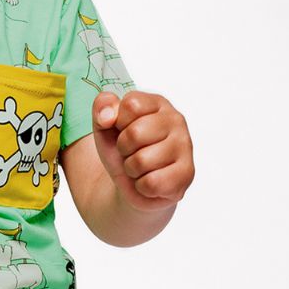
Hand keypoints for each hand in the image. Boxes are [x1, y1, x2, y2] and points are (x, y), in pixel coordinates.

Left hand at [91, 90, 193, 211]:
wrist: (133, 183)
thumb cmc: (122, 148)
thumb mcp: (104, 124)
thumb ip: (101, 106)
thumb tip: (107, 116)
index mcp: (157, 103)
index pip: (131, 105)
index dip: (118, 121)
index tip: (122, 128)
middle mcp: (176, 120)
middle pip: (135, 133)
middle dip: (123, 147)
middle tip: (130, 151)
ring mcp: (185, 146)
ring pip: (142, 160)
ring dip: (131, 168)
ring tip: (139, 165)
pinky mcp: (187, 174)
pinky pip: (152, 183)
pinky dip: (142, 185)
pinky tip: (150, 179)